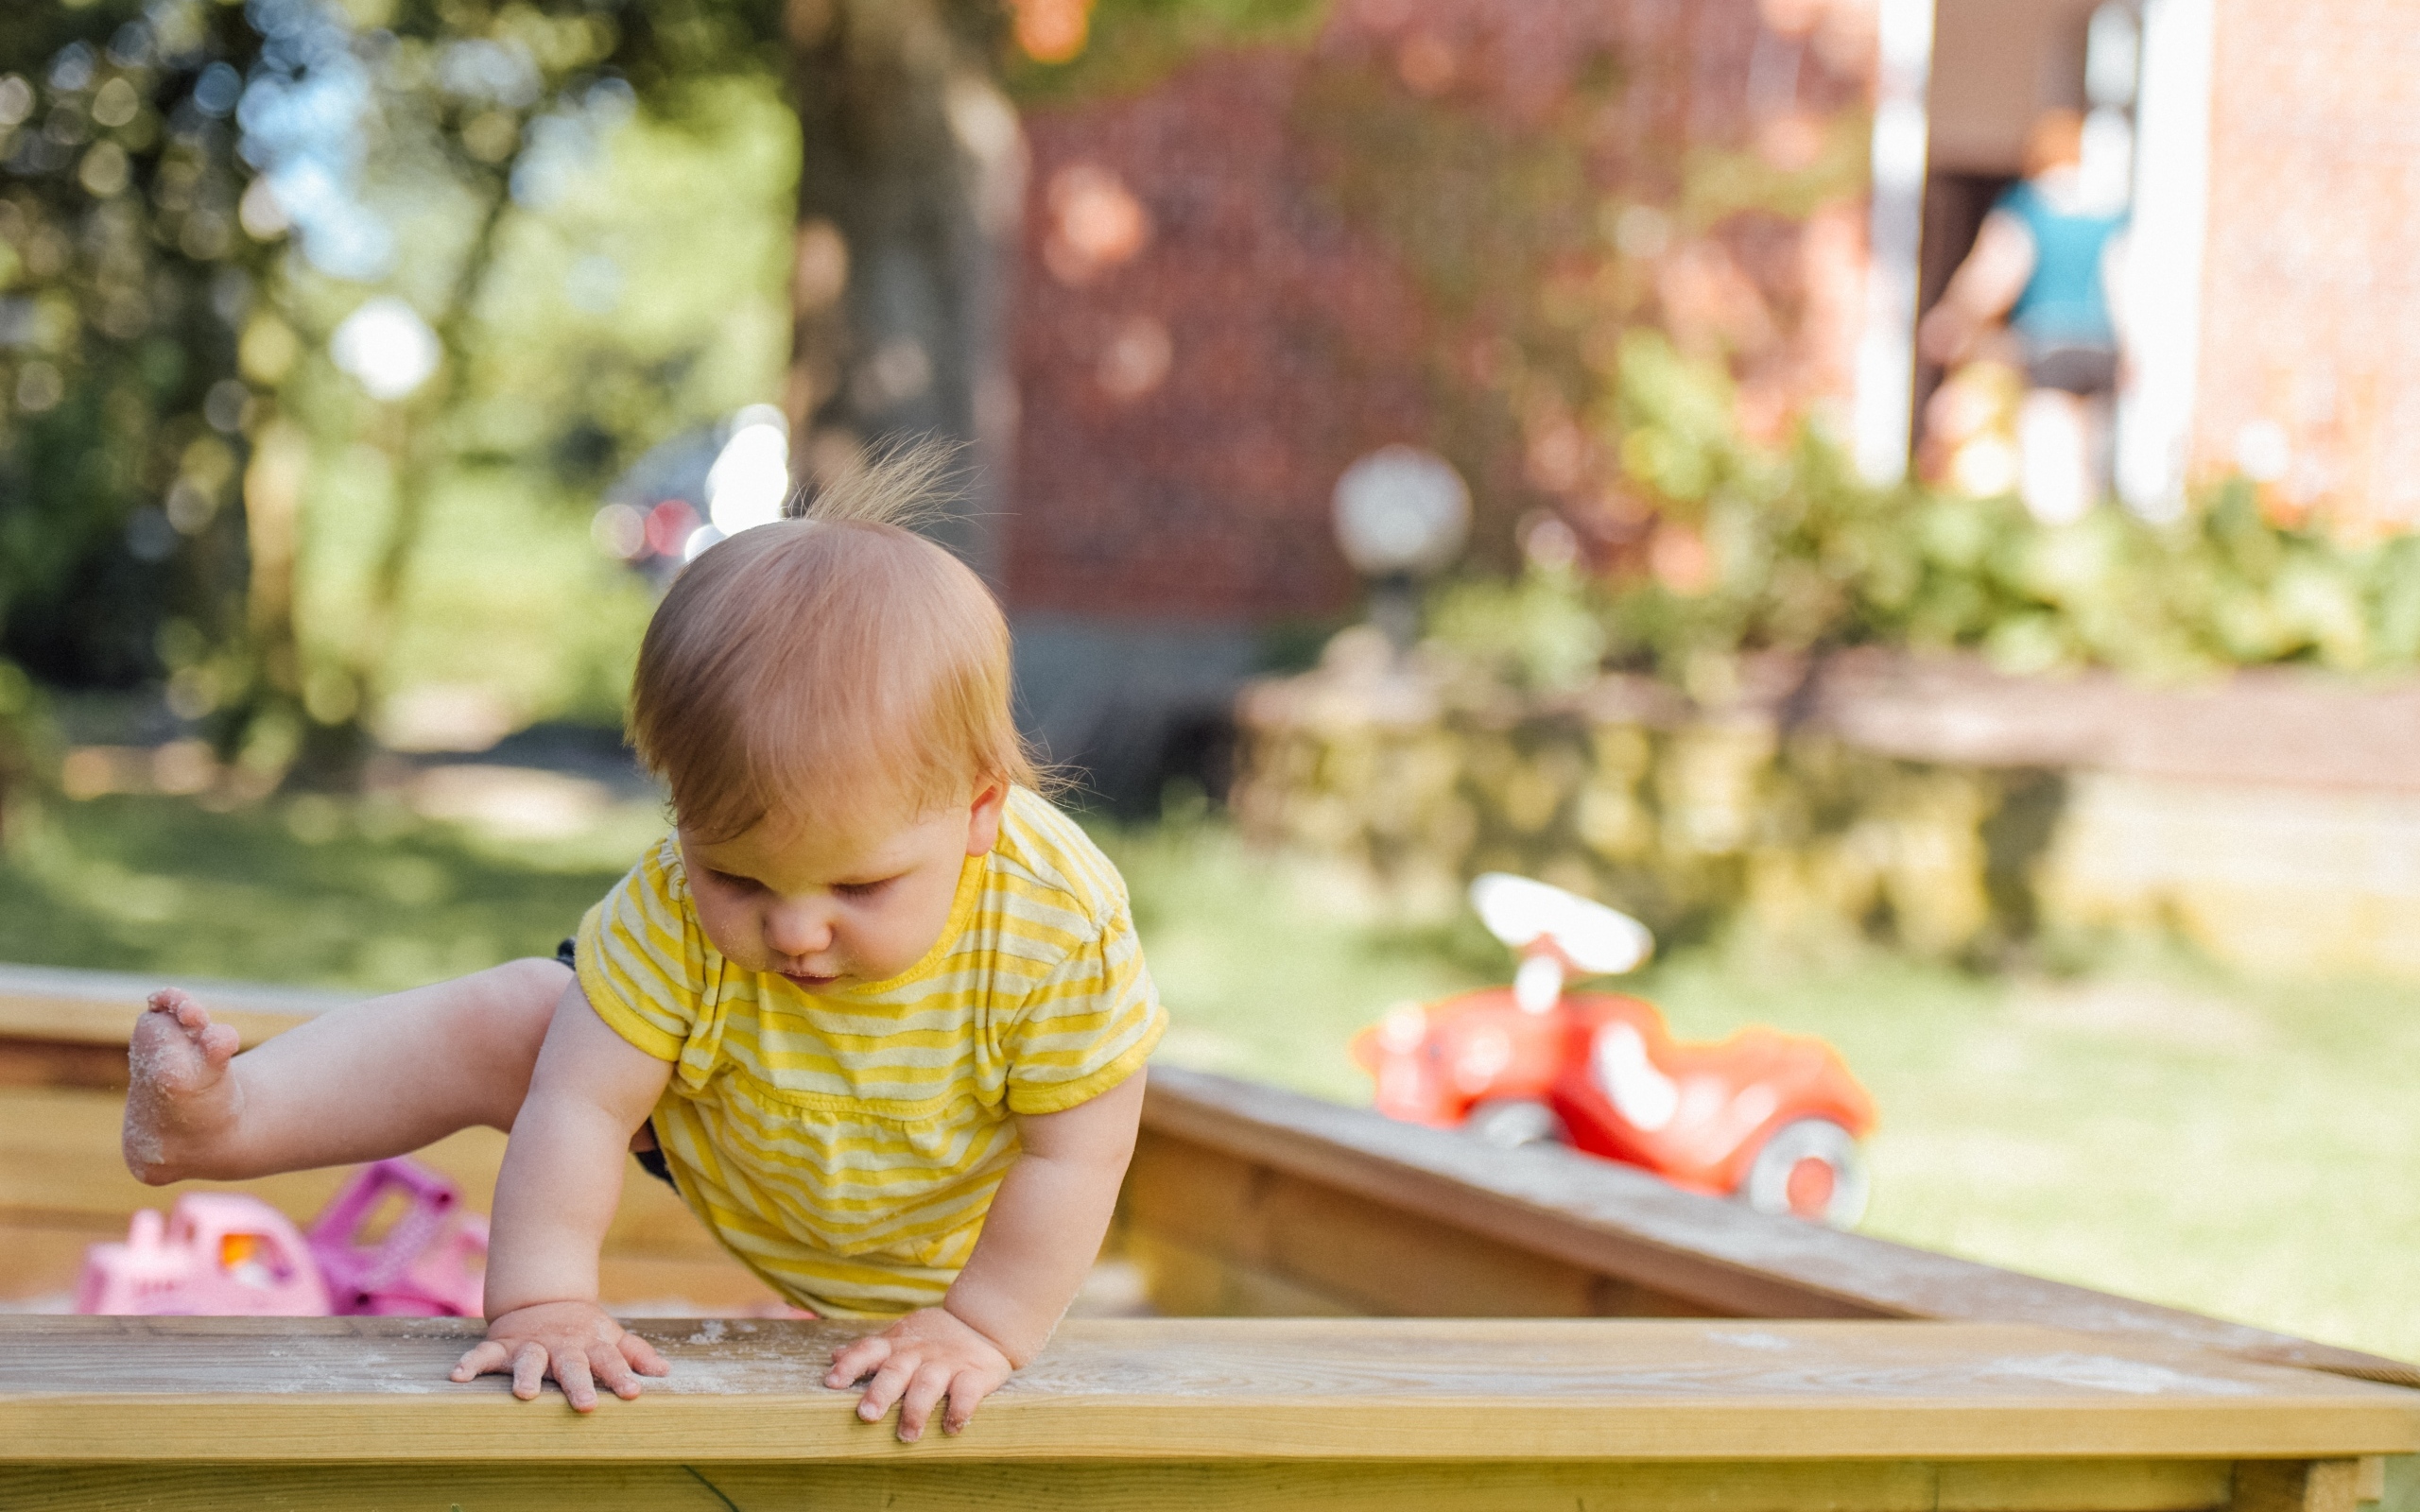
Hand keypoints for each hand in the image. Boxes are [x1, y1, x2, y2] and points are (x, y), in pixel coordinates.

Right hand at [450, 1299, 669, 1411]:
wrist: (542, 1300)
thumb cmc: (582, 1330)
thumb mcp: (609, 1337)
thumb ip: (635, 1354)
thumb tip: (664, 1373)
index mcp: (590, 1345)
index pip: (610, 1361)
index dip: (622, 1376)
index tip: (633, 1393)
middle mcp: (561, 1346)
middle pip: (572, 1365)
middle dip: (578, 1383)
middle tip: (586, 1404)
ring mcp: (530, 1345)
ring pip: (528, 1360)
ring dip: (526, 1374)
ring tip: (525, 1393)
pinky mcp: (502, 1345)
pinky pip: (483, 1354)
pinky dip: (470, 1363)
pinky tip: (458, 1376)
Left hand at [826, 1306, 1013, 1440]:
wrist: (983, 1324)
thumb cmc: (932, 1338)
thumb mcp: (901, 1337)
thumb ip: (871, 1349)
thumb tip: (833, 1356)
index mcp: (897, 1345)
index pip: (868, 1350)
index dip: (850, 1365)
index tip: (832, 1382)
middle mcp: (918, 1353)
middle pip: (896, 1370)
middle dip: (881, 1392)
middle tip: (866, 1415)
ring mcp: (946, 1364)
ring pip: (928, 1384)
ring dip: (916, 1410)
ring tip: (907, 1435)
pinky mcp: (974, 1375)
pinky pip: (967, 1393)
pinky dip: (960, 1410)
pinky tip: (951, 1427)